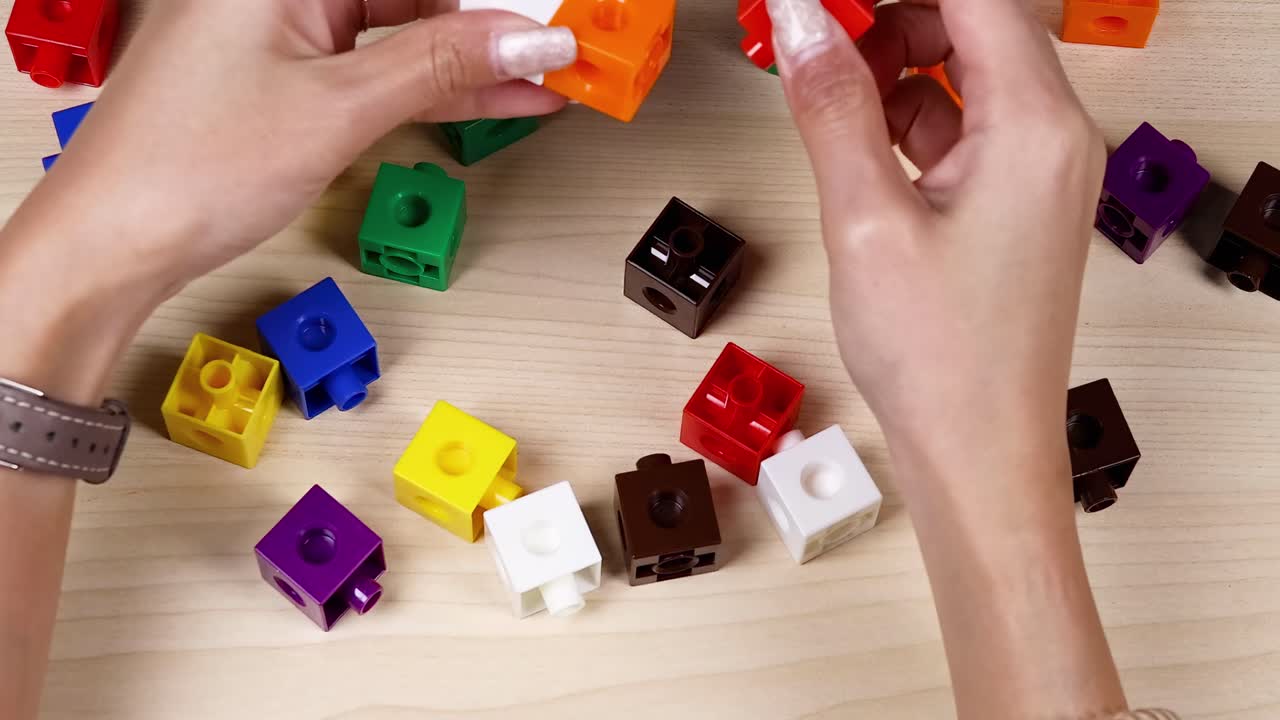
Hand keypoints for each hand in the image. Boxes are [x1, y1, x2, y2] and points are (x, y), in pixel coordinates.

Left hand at [41, 0, 576, 286]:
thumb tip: (525, 38)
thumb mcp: (338, 109)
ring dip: (469, 60)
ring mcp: (280, 29)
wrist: (114, 243)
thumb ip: (442, 66)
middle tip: (554, 49)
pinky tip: (491, 98)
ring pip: (400, 29)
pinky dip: (430, 87)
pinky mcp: (285, 74)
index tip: (549, 16)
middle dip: (486, 23)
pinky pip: (376, 64)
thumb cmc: (181, 167)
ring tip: (543, 79)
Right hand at [766, 1, 1122, 717]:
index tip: (831, 4)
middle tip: (816, 38)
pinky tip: (856, 145)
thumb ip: (833, 106)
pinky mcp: (1014, 204)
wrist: (978, 454)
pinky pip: (961, 127)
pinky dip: (906, 120)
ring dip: (894, 69)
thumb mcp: (866, 219)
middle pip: (974, 24)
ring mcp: (1037, 173)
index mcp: (1036, 127)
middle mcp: (1054, 139)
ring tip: (826, 97)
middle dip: (891, 19)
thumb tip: (806, 21)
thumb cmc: (943, 360)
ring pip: (964, 75)